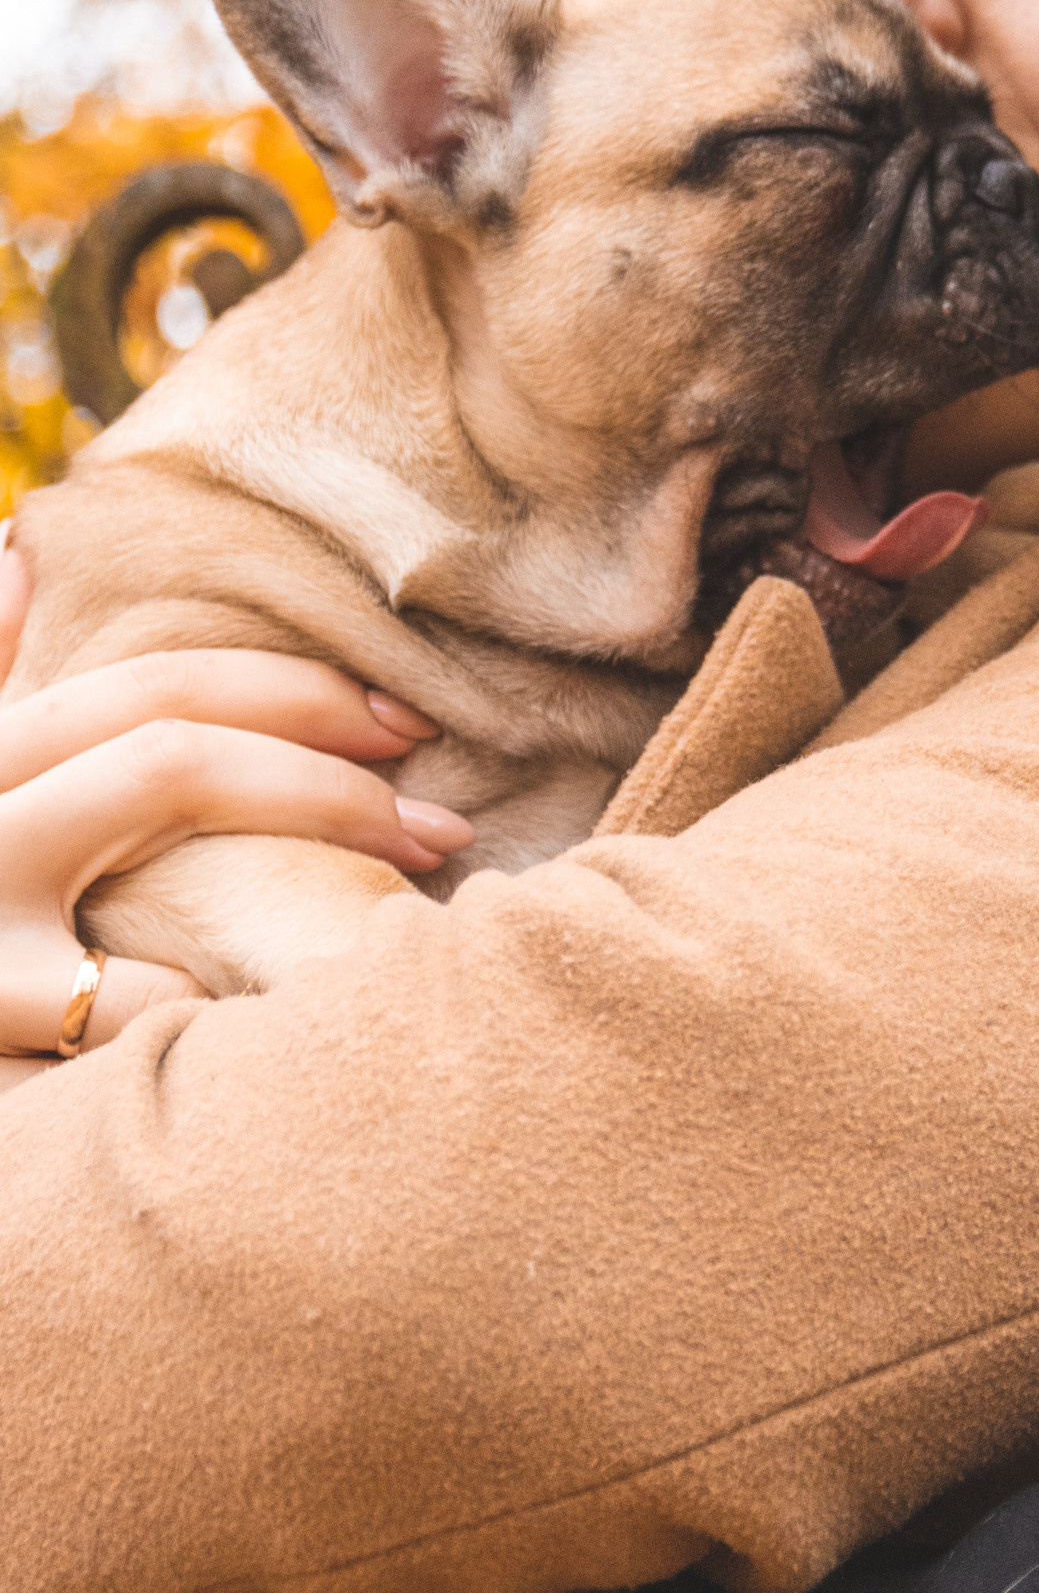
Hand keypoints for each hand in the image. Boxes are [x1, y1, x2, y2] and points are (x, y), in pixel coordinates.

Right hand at [0, 529, 471, 1087]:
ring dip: (299, 910)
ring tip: (401, 930)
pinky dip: (225, 1034)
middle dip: (328, 782)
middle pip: (172, 761)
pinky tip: (303, 1037)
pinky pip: (140, 1039)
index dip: (295, 691)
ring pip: (164, 905)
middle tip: (441, 823)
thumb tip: (16, 554)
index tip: (406, 718)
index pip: (153, 688)